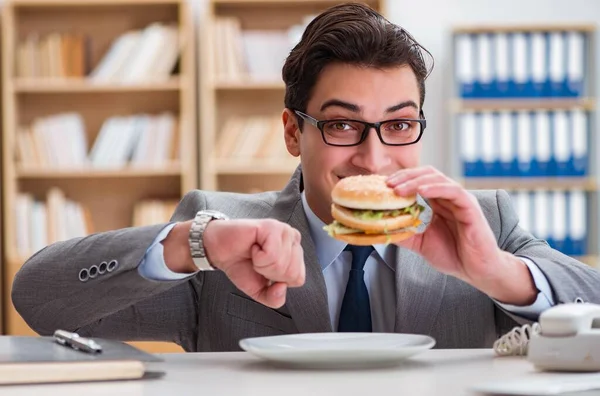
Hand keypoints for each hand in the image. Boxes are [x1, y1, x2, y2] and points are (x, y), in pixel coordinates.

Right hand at [202, 219, 304, 307]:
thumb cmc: (241, 264)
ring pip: (281, 265)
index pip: (298, 279)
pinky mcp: (272, 226)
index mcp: (295, 253)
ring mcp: (284, 231)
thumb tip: (282, 288)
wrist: (219, 250)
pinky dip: (258, 257)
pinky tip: (253, 248)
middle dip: (269, 274)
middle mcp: (293, 240)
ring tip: (254, 254)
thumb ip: (275, 299)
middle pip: (291, 273)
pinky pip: (271, 255)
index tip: (264, 270)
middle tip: (257, 262)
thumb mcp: (260, 291)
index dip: (277, 281)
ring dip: (261, 265)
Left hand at [386, 166, 536, 304]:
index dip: (401, 180)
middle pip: (426, 175)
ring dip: (415, 181)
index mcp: (437, 202)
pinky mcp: (470, 207)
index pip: (418, 181)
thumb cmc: (453, 255)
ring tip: (398, 189)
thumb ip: (404, 233)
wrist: (475, 270)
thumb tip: (381, 227)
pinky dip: (436, 188)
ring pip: (438, 179)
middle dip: (405, 177)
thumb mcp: (420, 242)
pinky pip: (453, 191)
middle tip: (387, 185)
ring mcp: (460, 200)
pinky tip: (422, 191)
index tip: (382, 186)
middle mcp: (448, 197)